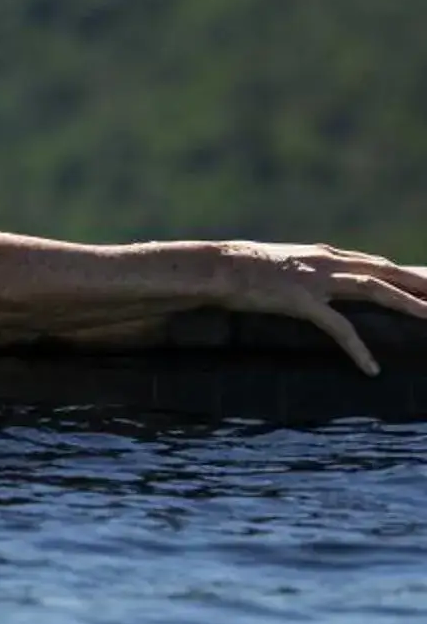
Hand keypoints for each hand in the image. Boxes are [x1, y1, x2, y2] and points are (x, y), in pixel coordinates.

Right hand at [213, 242, 426, 375]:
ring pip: (374, 290)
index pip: (378, 263)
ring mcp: (317, 280)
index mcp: (325, 255)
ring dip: (407, 304)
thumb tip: (318, 275)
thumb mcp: (283, 262)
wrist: (216, 265)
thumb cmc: (242, 266)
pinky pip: (338, 328)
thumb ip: (307, 268)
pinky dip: (358, 349)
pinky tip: (372, 369)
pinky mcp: (301, 301)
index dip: (407, 274)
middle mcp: (328, 262)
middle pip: (386, 272)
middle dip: (421, 283)